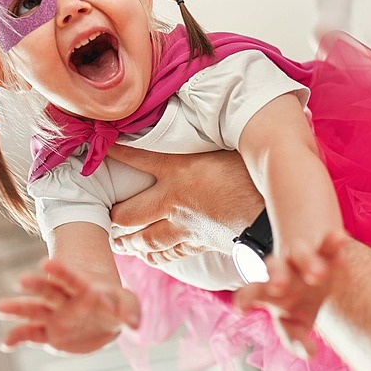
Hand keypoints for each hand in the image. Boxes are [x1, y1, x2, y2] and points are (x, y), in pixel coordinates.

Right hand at [0, 258, 140, 355]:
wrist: (103, 314)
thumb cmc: (115, 303)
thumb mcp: (128, 303)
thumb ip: (130, 311)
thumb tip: (136, 325)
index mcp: (80, 286)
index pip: (69, 277)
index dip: (59, 271)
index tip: (46, 262)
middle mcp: (63, 299)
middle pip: (47, 290)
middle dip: (35, 285)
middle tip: (20, 280)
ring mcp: (53, 316)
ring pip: (33, 310)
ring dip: (16, 309)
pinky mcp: (48, 334)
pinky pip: (30, 335)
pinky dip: (17, 338)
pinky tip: (5, 344)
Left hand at [107, 145, 264, 263]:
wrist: (272, 216)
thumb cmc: (256, 175)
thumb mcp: (231, 146)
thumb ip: (212, 134)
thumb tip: (210, 113)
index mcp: (180, 170)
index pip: (137, 157)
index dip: (115, 151)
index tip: (99, 144)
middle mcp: (175, 200)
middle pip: (130, 213)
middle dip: (113, 216)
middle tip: (102, 214)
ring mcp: (185, 226)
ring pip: (146, 239)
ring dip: (129, 241)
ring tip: (116, 242)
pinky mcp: (200, 243)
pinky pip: (171, 254)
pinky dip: (156, 256)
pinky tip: (149, 256)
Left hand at [234, 230, 349, 358]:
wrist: (310, 267)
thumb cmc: (298, 303)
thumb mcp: (295, 324)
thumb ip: (297, 340)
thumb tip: (308, 354)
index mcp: (270, 295)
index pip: (255, 295)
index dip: (246, 300)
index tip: (239, 309)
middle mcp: (283, 274)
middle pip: (274, 272)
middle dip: (275, 278)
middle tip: (277, 288)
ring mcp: (302, 261)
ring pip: (301, 257)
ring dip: (308, 264)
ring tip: (318, 275)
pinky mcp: (323, 252)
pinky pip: (328, 246)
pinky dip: (332, 243)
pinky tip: (340, 238)